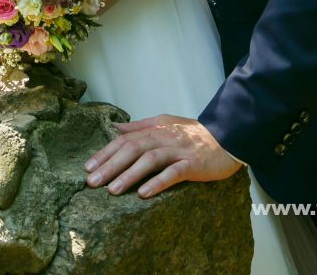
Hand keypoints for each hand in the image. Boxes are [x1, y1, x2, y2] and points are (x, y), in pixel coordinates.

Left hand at [84, 114, 240, 197]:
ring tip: (112, 190)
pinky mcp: (194, 164)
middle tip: (92, 182)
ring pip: (150, 159)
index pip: (126, 139)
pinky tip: (144, 193)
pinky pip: (174, 173)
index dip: (106, 152)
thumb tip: (115, 127)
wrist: (228, 137)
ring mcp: (179, 150)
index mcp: (157, 128)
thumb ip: (141, 126)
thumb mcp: (166, 124)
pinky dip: (158, 182)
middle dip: (111, 165)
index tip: (88, 167)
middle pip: (134, 148)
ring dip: (130, 174)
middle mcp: (165, 137)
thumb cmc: (194, 134)